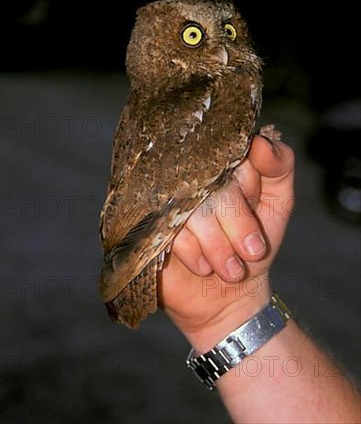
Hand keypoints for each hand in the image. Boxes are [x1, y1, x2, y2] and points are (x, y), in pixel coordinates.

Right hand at [158, 135, 294, 350]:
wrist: (230, 297)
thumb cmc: (252, 245)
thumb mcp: (277, 203)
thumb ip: (280, 167)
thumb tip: (261, 141)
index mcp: (220, 164)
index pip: (232, 154)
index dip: (248, 186)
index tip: (257, 208)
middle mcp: (191, 178)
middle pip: (213, 184)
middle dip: (238, 222)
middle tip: (252, 252)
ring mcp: (168, 202)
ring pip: (193, 209)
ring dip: (219, 245)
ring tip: (232, 269)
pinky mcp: (151, 227)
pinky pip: (171, 231)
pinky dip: (195, 253)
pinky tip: (204, 267)